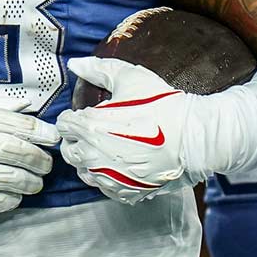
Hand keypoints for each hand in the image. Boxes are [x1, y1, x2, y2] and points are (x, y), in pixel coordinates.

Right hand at [0, 101, 58, 214]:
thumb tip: (25, 105)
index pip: (8, 123)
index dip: (38, 132)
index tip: (54, 139)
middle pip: (9, 151)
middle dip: (36, 160)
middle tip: (47, 166)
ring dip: (24, 183)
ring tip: (35, 184)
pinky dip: (2, 202)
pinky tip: (13, 200)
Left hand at [56, 56, 202, 203]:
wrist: (194, 138)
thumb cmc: (163, 106)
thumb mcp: (130, 78)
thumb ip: (98, 69)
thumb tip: (77, 64)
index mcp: (87, 127)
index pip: (63, 125)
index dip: (74, 117)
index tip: (87, 115)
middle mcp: (91, 156)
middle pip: (69, 150)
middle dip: (78, 140)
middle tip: (98, 131)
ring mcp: (107, 178)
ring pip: (84, 171)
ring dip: (91, 160)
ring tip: (112, 148)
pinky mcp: (123, 192)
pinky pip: (104, 187)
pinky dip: (109, 177)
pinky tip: (124, 164)